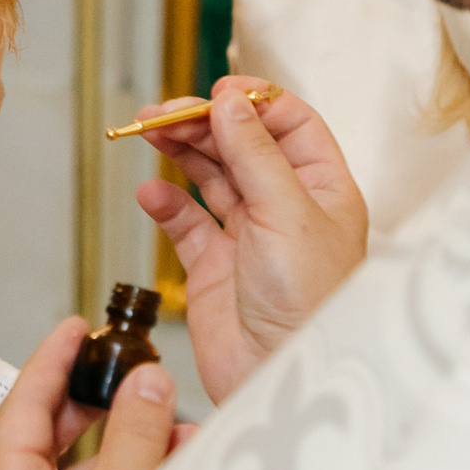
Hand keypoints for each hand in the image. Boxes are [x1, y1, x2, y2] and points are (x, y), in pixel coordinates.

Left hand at [0, 320, 192, 469]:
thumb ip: (136, 434)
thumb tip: (146, 380)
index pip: (23, 405)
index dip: (51, 359)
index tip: (76, 325)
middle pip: (52, 435)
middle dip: (100, 402)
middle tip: (130, 367)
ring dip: (129, 443)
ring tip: (178, 421)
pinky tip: (175, 466)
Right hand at [134, 75, 367, 402]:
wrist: (281, 377)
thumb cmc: (310, 305)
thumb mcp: (287, 213)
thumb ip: (254, 153)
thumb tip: (232, 102)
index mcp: (322, 189)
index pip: (290, 124)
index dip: (254, 102)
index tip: (217, 92)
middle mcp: (285, 208)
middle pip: (241, 145)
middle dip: (203, 123)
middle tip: (164, 112)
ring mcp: (247, 237)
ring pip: (209, 177)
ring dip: (180, 151)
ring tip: (148, 132)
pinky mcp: (213, 267)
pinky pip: (184, 223)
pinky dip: (165, 203)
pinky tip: (151, 191)